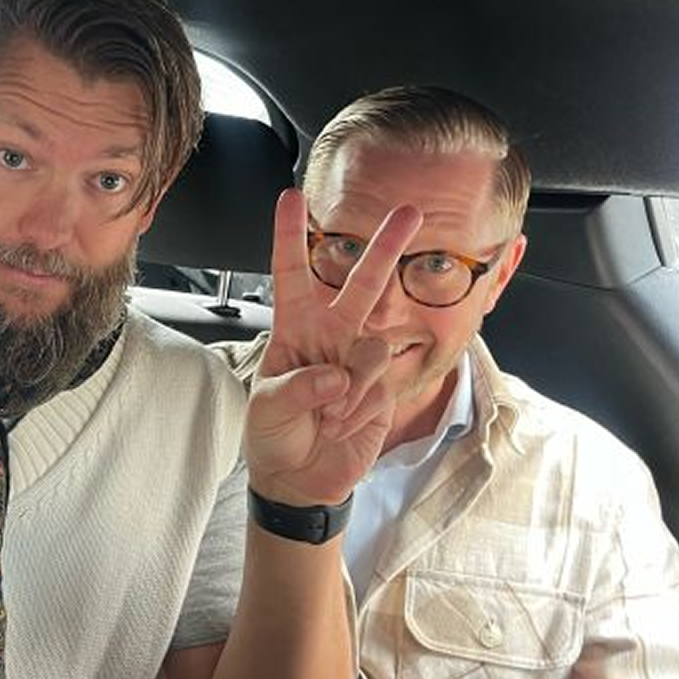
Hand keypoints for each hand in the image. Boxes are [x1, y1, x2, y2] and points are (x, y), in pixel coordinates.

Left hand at [245, 188, 421, 505]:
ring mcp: (358, 361)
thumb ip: (299, 387)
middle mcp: (331, 336)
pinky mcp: (381, 389)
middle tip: (409, 212)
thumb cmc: (274, 434)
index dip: (290, 237)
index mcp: (294, 329)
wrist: (301, 479)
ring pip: (372, 347)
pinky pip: (378, 386)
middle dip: (386, 248)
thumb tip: (336, 375)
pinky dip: (356, 410)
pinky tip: (342, 424)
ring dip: (348, 386)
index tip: (291, 198)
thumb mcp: (268, 408)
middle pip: (362, 285)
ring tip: (326, 413)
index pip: (291, 275)